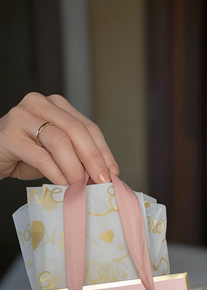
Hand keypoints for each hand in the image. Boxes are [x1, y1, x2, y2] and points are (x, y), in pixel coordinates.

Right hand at [0, 92, 118, 183]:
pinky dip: (56, 172)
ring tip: (81, 185)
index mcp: (56, 105)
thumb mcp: (56, 153)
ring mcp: (22, 116)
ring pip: (59, 140)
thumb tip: (104, 175)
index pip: (88, 127)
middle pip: (76, 130)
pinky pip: (40, 155)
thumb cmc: (25, 155)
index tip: (113, 172)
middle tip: (102, 181)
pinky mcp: (8, 135)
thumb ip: (77, 156)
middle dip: (93, 158)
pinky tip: (63, 184)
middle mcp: (40, 104)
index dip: (103, 151)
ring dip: (74, 167)